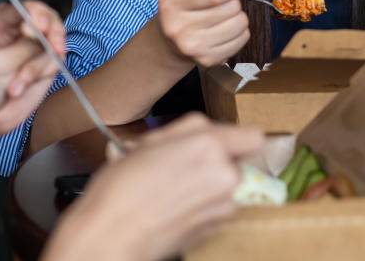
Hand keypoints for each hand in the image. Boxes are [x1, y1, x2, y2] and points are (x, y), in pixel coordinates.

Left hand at [0, 0, 65, 136]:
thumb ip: (23, 47)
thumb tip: (43, 33)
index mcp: (5, 19)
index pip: (25, 7)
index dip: (35, 14)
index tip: (38, 26)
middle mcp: (24, 28)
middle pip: (49, 18)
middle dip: (53, 31)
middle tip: (54, 46)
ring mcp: (39, 47)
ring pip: (54, 44)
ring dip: (36, 68)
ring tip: (14, 88)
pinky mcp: (48, 64)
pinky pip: (56, 64)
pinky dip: (39, 76)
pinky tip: (19, 89)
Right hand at [45, 114, 264, 260]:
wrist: (112, 235)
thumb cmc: (122, 187)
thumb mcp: (151, 140)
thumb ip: (188, 129)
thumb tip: (207, 129)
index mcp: (209, 146)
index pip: (252, 136)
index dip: (235, 138)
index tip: (221, 141)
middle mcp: (225, 176)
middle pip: (236, 161)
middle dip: (215, 160)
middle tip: (179, 164)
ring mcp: (224, 206)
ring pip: (227, 184)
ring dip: (208, 183)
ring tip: (172, 186)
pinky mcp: (217, 228)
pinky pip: (218, 206)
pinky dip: (202, 203)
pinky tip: (174, 205)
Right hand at [156, 0, 249, 67]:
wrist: (168, 43)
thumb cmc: (177, 6)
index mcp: (172, 4)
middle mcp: (179, 28)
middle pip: (231, 8)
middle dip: (233, 0)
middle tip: (222, 3)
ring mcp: (194, 47)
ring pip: (240, 24)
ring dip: (238, 16)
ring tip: (224, 16)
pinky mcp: (208, 60)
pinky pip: (242, 40)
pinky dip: (239, 32)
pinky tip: (225, 29)